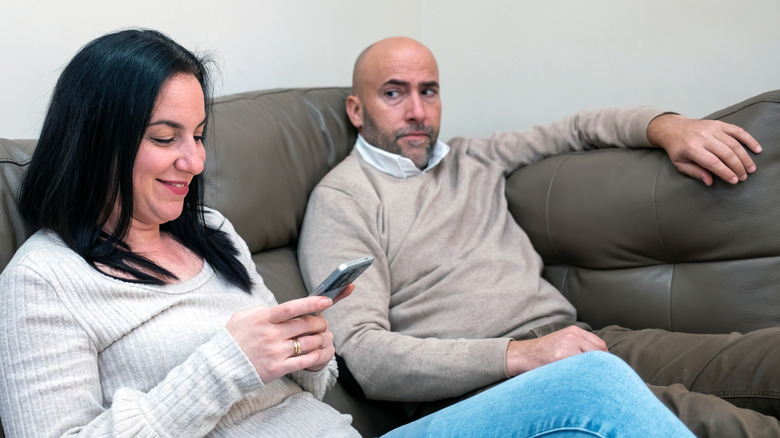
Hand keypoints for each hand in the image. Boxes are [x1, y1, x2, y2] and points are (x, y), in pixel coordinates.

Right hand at [225, 287, 351, 382]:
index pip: (292, 307)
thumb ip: (260, 310)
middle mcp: (271, 334)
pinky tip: (318, 352)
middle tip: (323, 322)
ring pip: (309, 342)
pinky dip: (316, 355)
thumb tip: (278, 308)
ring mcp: (275, 352)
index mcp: (263, 318)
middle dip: (320, 322)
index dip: (312, 302)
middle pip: (306, 324)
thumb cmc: (232, 341)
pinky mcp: (278, 368)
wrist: (220, 368)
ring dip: (320, 339)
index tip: (326, 300)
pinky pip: (305, 361)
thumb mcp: (241, 317)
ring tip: (321, 337)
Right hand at [505, 325, 606, 376]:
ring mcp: (566, 346)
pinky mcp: (560, 357)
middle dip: (601, 367)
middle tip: (598, 378)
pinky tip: (576, 381)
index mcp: (574, 331)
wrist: (522, 355)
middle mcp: (572, 336)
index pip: (600, 345)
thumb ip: (580, 345)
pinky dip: (581, 377)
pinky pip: (579, 369)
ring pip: (591, 362)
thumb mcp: (562, 341)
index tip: (604, 370)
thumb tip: (603, 361)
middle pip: (600, 353)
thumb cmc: (543, 353)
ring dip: (592, 373)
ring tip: (587, 381)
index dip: (605, 360)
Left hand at [647, 114, 761, 185]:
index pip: (713, 163)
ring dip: (745, 157)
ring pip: (734, 143)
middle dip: (738, 167)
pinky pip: (737, 131)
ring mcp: (712, 129)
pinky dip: (749, 139)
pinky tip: (756, 149)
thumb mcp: (680, 164)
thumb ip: (695, 172)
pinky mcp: (719, 124)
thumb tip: (710, 182)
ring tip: (751, 168)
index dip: (726, 172)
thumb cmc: (677, 148)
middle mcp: (703, 137)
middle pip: (726, 153)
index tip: (735, 180)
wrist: (673, 128)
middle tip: (744, 177)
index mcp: (692, 148)